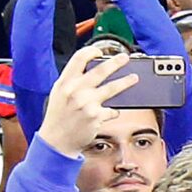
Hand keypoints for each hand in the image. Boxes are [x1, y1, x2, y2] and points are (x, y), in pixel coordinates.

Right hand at [38, 43, 139, 158]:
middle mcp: (76, 90)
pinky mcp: (96, 116)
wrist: (57, 140)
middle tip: (125, 58)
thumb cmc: (59, 117)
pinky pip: (112, 111)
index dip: (92, 51)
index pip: (79, 58)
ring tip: (134, 78)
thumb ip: (72, 81)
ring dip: (125, 82)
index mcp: (65, 81)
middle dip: (115, 63)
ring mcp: (87, 103)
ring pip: (112, 88)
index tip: (100, 51)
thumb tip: (91, 72)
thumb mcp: (59, 93)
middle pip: (100, 71)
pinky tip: (112, 112)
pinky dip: (114, 111)